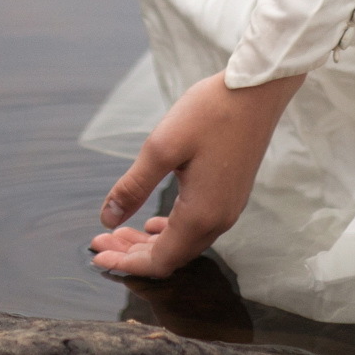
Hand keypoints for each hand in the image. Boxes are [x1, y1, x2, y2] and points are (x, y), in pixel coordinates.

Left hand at [90, 72, 301, 278]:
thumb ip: (134, 187)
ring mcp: (229, 208)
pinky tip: (155, 221)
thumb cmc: (211, 113)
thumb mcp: (162, 147)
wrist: (257, 91)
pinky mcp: (231, 195)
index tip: (97, 255)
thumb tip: (108, 218)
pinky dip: (170, 230)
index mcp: (201, 214)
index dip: (126, 263)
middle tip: (101, 240)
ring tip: (121, 230)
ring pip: (183, 243)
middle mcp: (219, 220)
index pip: (160, 261)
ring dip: (151, 242)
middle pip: (172, 256)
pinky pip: (196, 227)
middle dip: (133, 253)